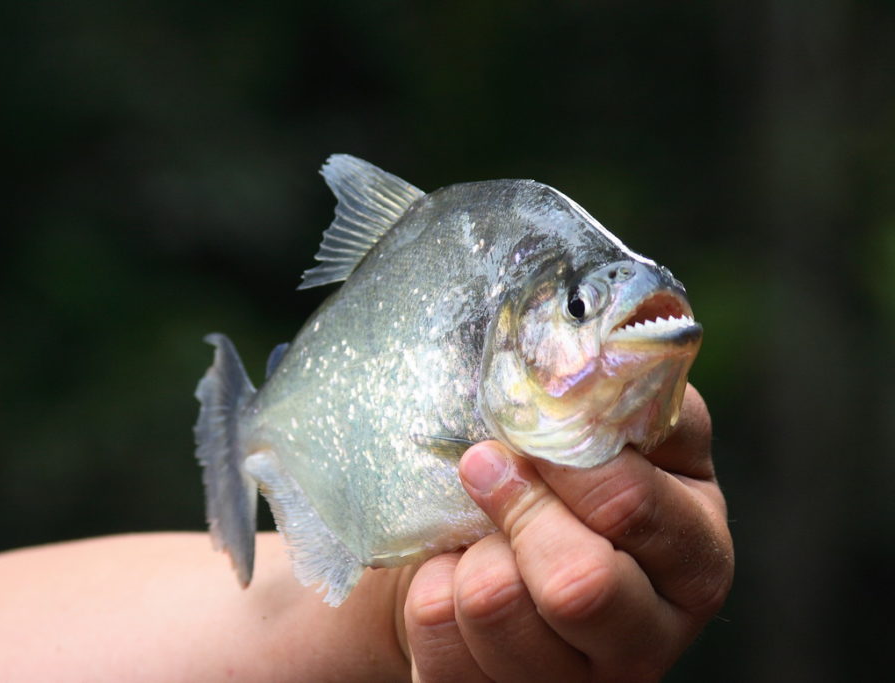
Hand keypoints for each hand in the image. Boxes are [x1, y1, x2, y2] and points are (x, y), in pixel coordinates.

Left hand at [401, 384, 733, 681]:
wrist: (452, 550)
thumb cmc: (521, 470)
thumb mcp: (570, 423)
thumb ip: (594, 386)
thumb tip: (582, 339)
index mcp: (691, 534)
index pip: (633, 499)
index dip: (562, 458)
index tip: (517, 427)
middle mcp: (659, 617)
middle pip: (581, 580)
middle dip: (513, 512)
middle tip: (480, 468)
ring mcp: (595, 673)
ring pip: (502, 610)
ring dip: (465, 559)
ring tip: (466, 539)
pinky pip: (449, 654)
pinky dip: (428, 603)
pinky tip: (443, 585)